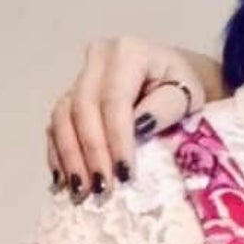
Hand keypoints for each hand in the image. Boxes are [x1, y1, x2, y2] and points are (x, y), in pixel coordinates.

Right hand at [46, 38, 217, 196]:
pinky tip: (65, 180)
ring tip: (82, 191)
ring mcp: (79, 76)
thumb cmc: (183, 88)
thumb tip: (138, 126)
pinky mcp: (70, 96)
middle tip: (102, 189)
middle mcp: (97, 59)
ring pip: (63, 116)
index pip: (114, 99)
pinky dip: (59, 154)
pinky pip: (56, 125)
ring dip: (70, 157)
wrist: (171, 75)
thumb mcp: (187, 95)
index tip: (125, 175)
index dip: (116, 139)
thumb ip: (165, 107)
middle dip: (91, 152)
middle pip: (83, 107)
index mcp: (128, 52)